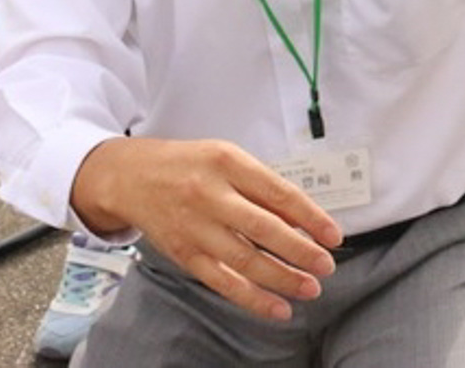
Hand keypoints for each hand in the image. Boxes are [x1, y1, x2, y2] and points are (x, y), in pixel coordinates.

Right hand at [72, 137, 342, 319]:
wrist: (130, 177)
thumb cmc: (189, 165)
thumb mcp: (228, 158)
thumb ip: (263, 186)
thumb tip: (305, 219)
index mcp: (228, 162)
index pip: (279, 192)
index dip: (311, 216)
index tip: (333, 235)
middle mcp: (210, 194)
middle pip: (264, 229)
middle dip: (300, 251)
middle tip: (326, 266)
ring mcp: (194, 227)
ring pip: (244, 260)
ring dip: (281, 278)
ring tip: (309, 288)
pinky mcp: (184, 253)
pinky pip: (222, 281)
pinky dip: (252, 298)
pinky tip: (277, 307)